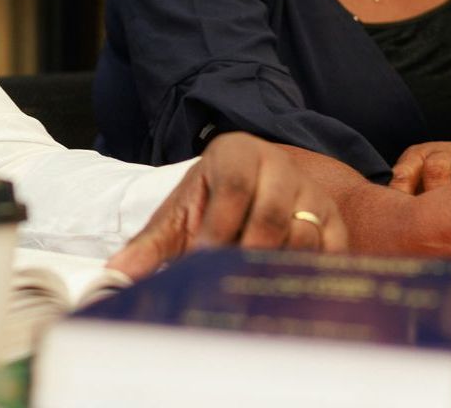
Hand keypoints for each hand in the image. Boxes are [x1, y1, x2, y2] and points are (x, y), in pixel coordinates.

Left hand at [107, 132, 347, 279]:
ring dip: (277, 267)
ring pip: (303, 234)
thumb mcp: (181, 212)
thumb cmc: (212, 200)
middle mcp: (281, 167)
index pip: (235, 184)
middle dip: (248, 252)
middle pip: (273, 213)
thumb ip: (152, 244)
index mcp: (239, 154)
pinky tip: (287, 296)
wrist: (254, 184)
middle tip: (227, 285)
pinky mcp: (334, 221)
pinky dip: (311, 275)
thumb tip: (116, 275)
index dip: (219, 224)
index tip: (202, 258)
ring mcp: (311, 194)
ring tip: (253, 295)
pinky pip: (331, 251)